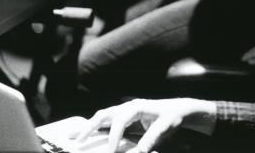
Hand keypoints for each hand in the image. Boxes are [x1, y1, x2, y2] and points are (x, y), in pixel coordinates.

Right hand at [75, 98, 216, 152]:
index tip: (111, 152)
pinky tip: (89, 135)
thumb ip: (152, 138)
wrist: (178, 108)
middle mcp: (128, 106)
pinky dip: (97, 127)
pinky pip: (108, 120)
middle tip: (77, 140)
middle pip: (104, 114)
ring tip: (76, 137)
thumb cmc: (172, 116)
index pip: (120, 120)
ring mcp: (126, 110)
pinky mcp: (126, 116)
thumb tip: (139, 152)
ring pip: (103, 115)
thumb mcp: (165, 127)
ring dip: (90, 126)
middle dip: (90, 127)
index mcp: (137, 107)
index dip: (114, 136)